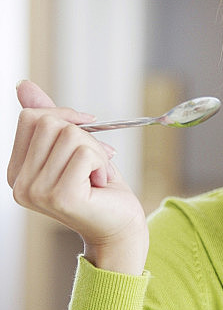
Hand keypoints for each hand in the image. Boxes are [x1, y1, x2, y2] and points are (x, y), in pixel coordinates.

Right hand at [7, 81, 148, 273]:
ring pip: (70, 136)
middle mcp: (20, 184)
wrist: (119, 224)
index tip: (86, 129)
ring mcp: (37, 192)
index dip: (64, 115)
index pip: (31, 117)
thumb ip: (47, 118)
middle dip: (83, 135)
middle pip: (50, 123)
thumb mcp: (72, 145)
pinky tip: (100, 184)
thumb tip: (23, 85)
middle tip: (93, 162)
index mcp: (17, 170)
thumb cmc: (98, 185)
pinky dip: (101, 163)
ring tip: (96, 175)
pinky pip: (85, 154)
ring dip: (95, 151)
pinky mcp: (61, 197)